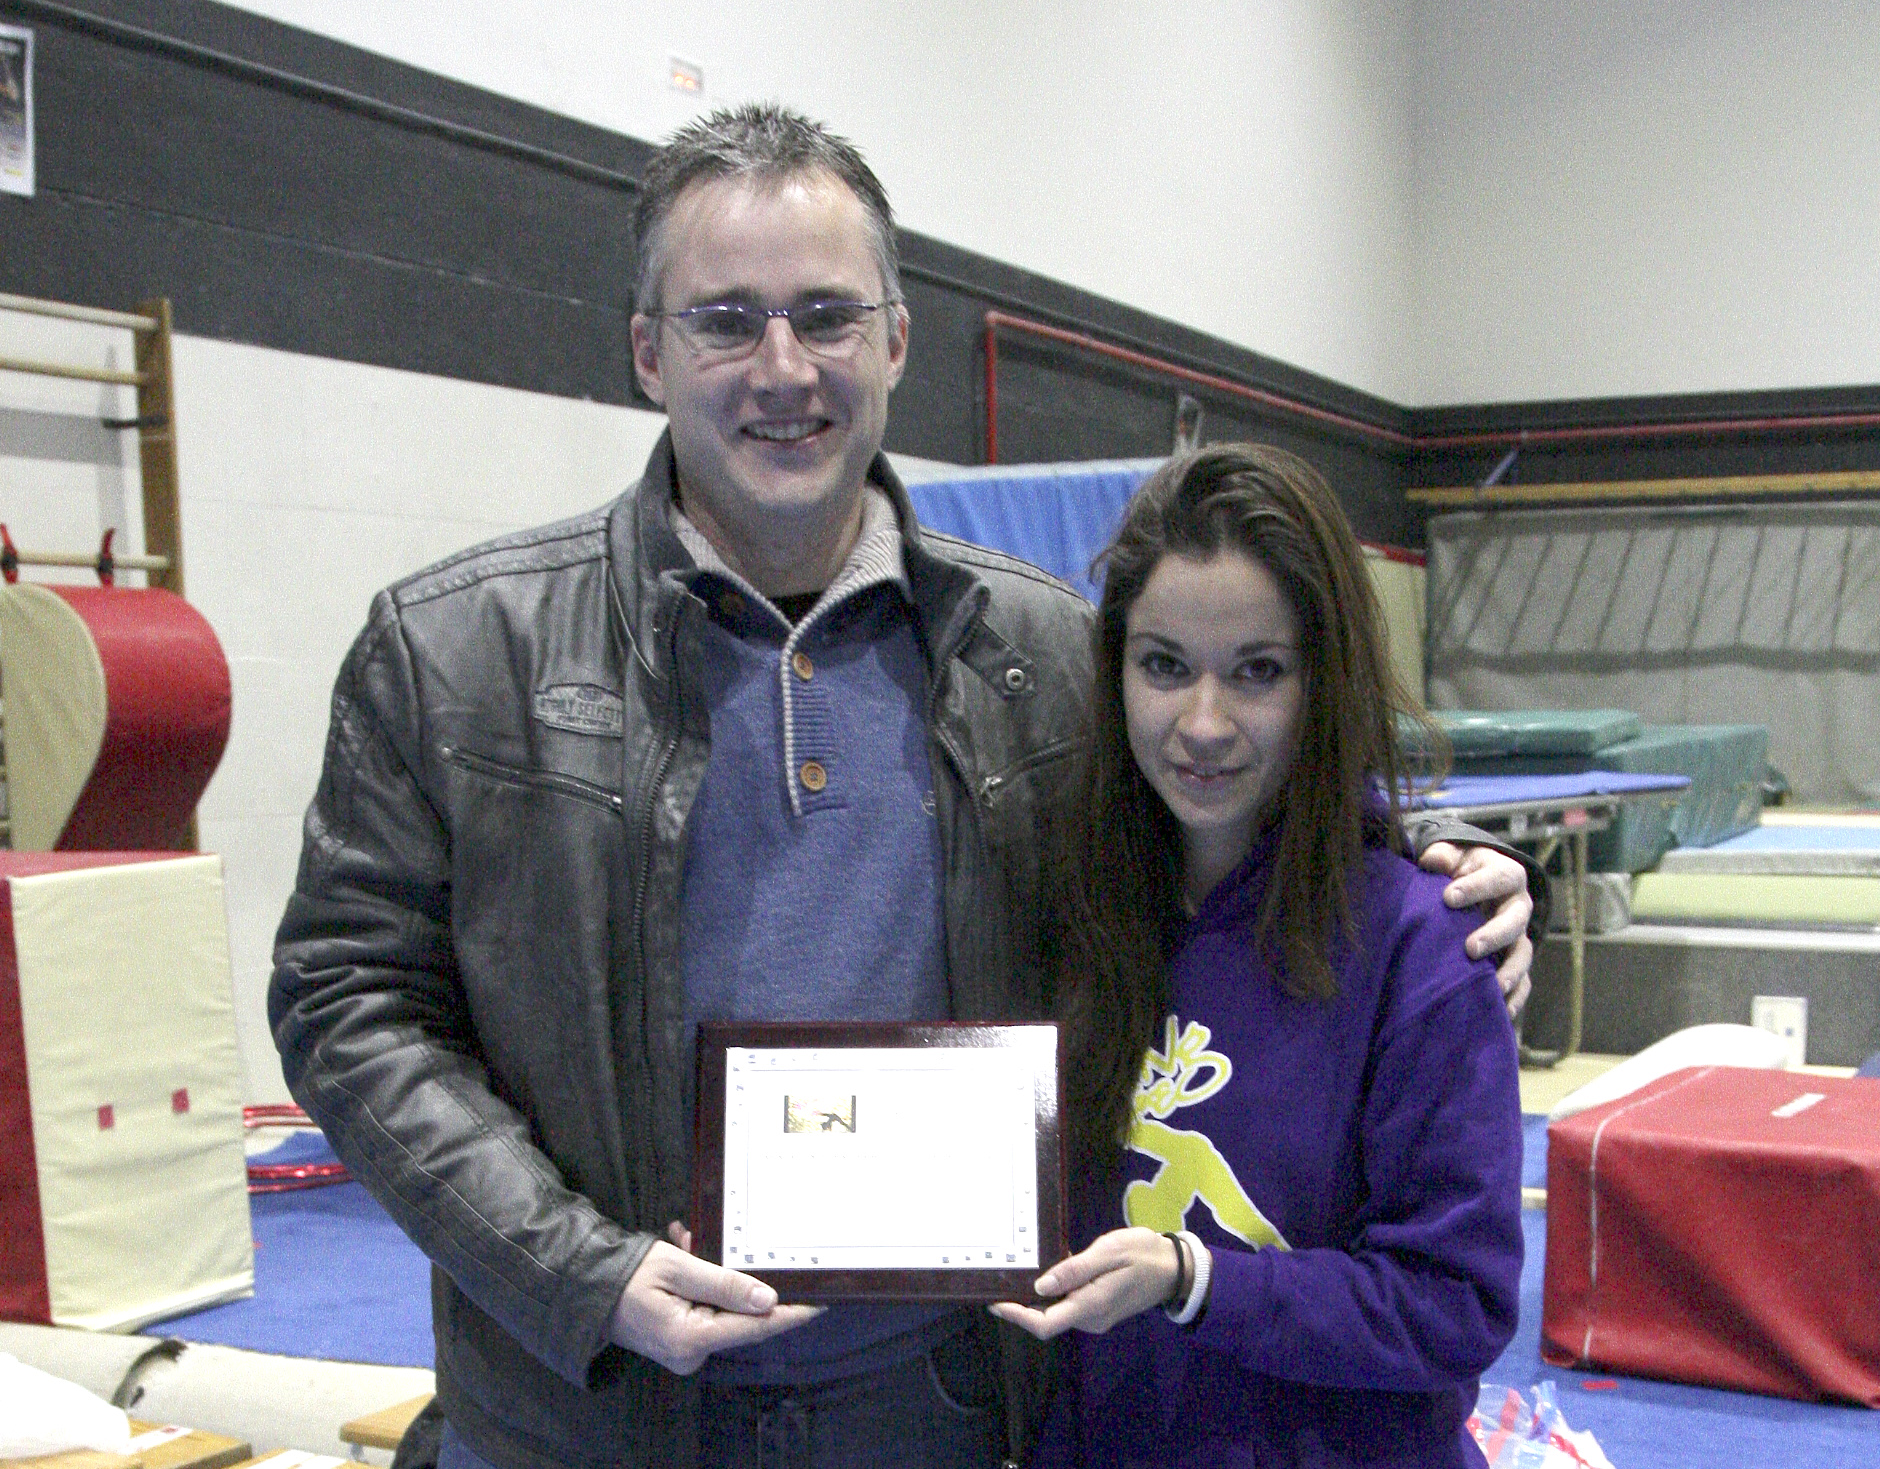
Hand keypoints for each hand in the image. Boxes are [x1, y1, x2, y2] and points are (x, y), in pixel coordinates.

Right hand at [608, 1226, 821, 1374]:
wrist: (586, 1289)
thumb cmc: (628, 1275)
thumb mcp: (678, 1267)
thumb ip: (725, 1284)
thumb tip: (769, 1299)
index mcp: (691, 1339)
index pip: (755, 1326)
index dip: (791, 1313)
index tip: (822, 1300)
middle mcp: (691, 1354)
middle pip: (740, 1316)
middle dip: (739, 1277)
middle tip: (717, 1241)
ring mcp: (686, 1351)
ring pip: (723, 1308)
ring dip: (714, 1274)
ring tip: (688, 1241)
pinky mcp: (681, 1341)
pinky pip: (706, 1309)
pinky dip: (701, 1282)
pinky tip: (686, 1250)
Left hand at [987, 1227, 1186, 1340]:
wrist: (1175, 1268)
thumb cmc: (1143, 1255)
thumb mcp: (1108, 1252)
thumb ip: (1074, 1270)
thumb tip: (1039, 1286)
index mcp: (1091, 1307)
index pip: (1044, 1323)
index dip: (1016, 1315)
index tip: (994, 1301)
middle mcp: (1090, 1319)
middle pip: (1046, 1319)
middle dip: (1021, 1304)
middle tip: (1000, 1280)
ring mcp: (1095, 1316)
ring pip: (1056, 1311)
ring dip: (1036, 1297)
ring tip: (1016, 1273)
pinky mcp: (1099, 1308)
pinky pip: (1069, 1304)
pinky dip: (1053, 1292)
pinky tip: (1045, 1270)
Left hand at [1418, 841, 1533, 1018]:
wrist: (1469, 886)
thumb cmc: (1458, 870)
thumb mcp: (1451, 855)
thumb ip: (1442, 856)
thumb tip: (1432, 861)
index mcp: (1506, 875)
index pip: (1499, 878)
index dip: (1477, 887)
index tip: (1448, 897)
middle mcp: (1518, 906)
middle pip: (1516, 921)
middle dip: (1495, 935)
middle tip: (1470, 948)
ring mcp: (1519, 936)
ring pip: (1523, 954)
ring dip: (1510, 971)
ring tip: (1492, 986)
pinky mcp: (1514, 961)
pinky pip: (1524, 982)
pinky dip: (1516, 998)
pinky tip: (1502, 1012)